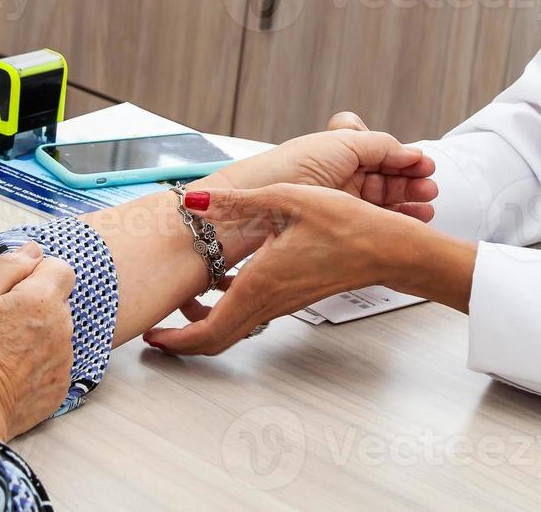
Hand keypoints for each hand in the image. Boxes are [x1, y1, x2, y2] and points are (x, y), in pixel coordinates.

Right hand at [0, 242, 75, 439]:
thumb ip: (9, 267)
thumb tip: (33, 250)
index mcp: (43, 300)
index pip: (61, 268)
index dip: (37, 273)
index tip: (14, 289)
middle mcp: (62, 328)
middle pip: (59, 301)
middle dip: (37, 303)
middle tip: (3, 320)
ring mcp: (64, 360)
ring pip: (58, 332)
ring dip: (39, 333)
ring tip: (5, 347)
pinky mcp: (61, 386)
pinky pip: (55, 362)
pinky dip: (39, 362)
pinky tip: (13, 369)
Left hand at [164, 122, 436, 327]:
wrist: (387, 247)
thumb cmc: (346, 225)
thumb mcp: (285, 200)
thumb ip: (235, 202)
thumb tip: (192, 201)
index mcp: (259, 284)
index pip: (210, 330)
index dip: (177, 341)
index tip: (153, 338)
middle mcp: (268, 300)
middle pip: (217, 339)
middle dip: (183, 340)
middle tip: (158, 333)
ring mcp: (281, 302)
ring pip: (234, 327)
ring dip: (205, 322)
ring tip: (185, 303)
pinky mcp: (292, 296)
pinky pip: (251, 313)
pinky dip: (228, 308)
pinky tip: (225, 281)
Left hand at [212, 121, 437, 221]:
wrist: (258, 205)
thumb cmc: (290, 169)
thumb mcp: (341, 145)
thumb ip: (379, 144)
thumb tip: (409, 152)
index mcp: (338, 153)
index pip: (379, 153)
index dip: (403, 158)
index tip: (423, 164)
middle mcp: (338, 177)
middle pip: (384, 178)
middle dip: (410, 180)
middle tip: (429, 186)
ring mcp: (338, 203)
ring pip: (383, 200)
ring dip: (408, 200)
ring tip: (426, 203)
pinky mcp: (338, 227)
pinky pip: (373, 220)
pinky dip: (396, 218)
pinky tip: (412, 218)